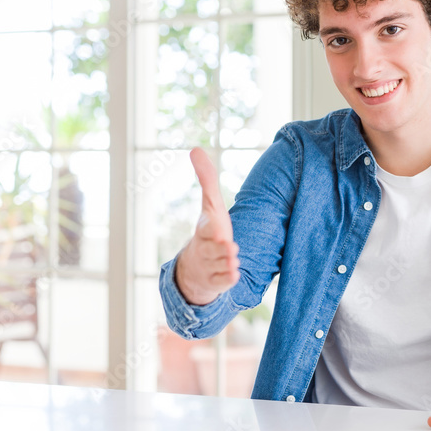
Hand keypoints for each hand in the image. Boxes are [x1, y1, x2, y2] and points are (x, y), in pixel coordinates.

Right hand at [175, 147, 240, 305]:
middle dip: (220, 247)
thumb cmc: (210, 229)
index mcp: (204, 228)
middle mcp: (205, 248)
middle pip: (213, 248)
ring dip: (227, 262)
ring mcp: (210, 266)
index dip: (211, 227)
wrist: (197, 267)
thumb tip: (195, 149)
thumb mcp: (211, 204)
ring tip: (234, 259)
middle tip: (229, 246)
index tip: (218, 226)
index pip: (206, 227)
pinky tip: (234, 275)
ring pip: (219, 264)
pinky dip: (228, 279)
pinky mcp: (217, 281)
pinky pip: (223, 281)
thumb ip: (207, 179)